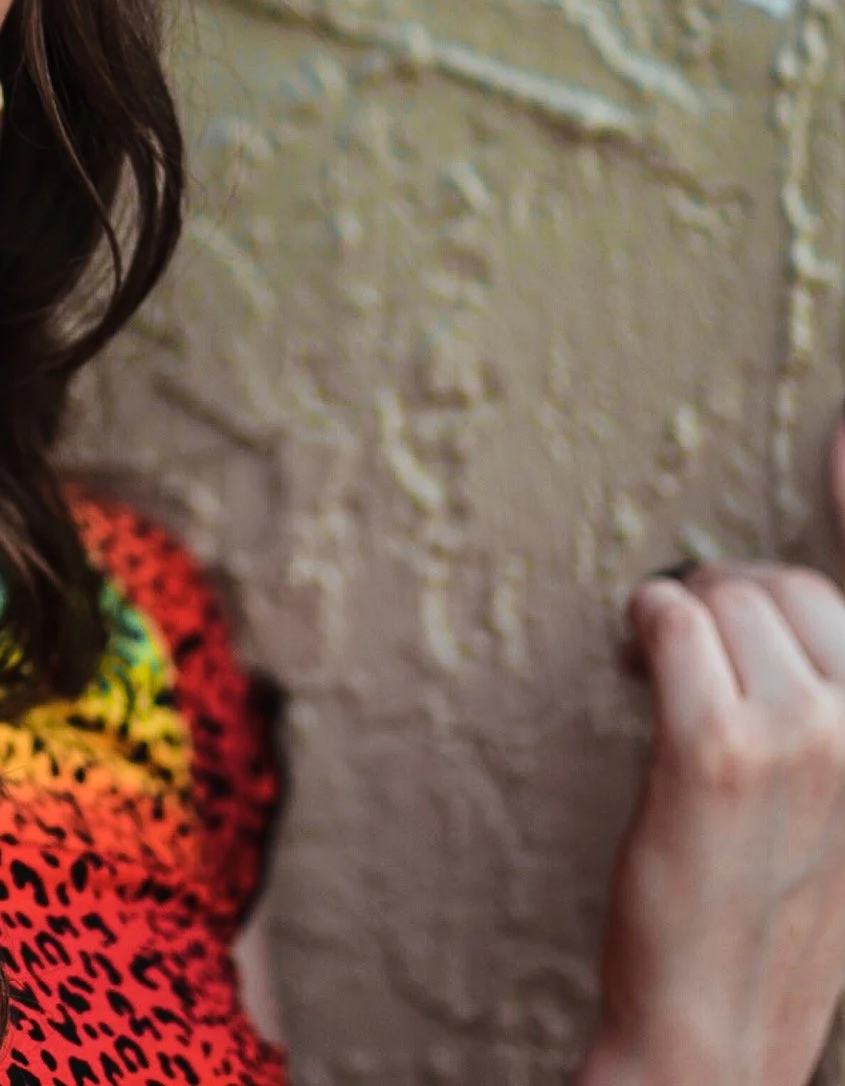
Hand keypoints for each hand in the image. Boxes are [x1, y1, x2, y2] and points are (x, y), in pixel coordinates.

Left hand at [579, 417, 844, 1085]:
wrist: (717, 1033)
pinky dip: (644, 627)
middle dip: (730, 601)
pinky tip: (639, 662)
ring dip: (682, 620)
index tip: (840, 437)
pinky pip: (670, 622)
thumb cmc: (767, 916)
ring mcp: (802, 739)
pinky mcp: (716, 751)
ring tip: (670, 676)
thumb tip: (778, 608)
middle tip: (696, 653)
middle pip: (785, 584)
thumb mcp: (839, 810)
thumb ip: (833, 714)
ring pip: (722, 597)